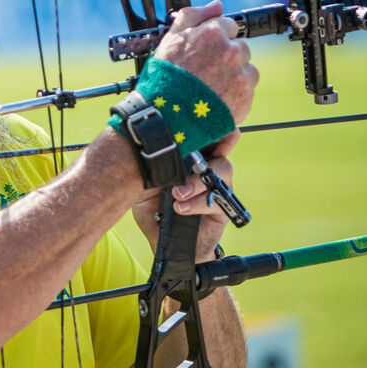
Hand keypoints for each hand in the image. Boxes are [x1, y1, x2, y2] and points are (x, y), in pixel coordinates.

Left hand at [132, 131, 240, 261]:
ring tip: (177, 195)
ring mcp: (217, 189)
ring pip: (220, 172)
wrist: (164, 245)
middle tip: (186, 162)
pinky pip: (214, 200)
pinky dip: (196, 204)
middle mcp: (208, 171)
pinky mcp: (221, 209)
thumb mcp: (144, 187)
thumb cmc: (154, 212)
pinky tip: (181, 209)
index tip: (220, 122)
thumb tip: (152, 154)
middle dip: (206, 151)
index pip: (206, 140)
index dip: (215, 129)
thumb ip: (150, 170)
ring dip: (196, 183)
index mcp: (190, 161)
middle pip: (217, 151)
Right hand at [154, 0, 257, 122]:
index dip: (215, 38)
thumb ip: (193, 16)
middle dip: (227, 57)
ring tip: (212, 87)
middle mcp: (232, 50)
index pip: (228, 26)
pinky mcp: (246, 96)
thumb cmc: (166, 76)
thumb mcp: (170, 38)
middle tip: (207, 72)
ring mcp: (241, 74)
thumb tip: (216, 5)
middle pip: (239, 48)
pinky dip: (236, 94)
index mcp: (214, 33)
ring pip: (246, 69)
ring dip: (234, 75)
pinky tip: (217, 99)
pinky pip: (247, 90)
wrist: (167, 115)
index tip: (205, 51)